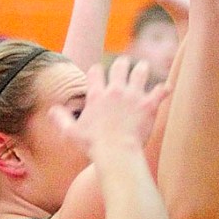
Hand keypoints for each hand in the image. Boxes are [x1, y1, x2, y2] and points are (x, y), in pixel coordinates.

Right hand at [50, 56, 167, 155]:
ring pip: (141, 71)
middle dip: (122, 64)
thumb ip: (60, 119)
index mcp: (97, 94)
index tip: (99, 74)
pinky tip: (166, 88)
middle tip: (124, 66)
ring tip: (143, 68)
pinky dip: (164, 89)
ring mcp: (133, 96)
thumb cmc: (93, 145)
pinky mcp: (149, 105)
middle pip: (120, 65)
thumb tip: (52, 110)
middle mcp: (115, 90)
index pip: (96, 71)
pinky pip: (160, 91)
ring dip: (142, 69)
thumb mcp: (71, 133)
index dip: (97, 71)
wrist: (116, 153)